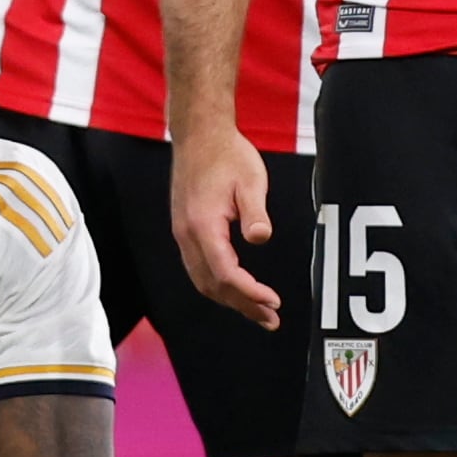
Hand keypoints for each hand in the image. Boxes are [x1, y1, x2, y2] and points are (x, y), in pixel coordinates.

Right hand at [169, 124, 281, 328]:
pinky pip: (200, 270)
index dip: (249, 292)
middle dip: (242, 305)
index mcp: (203, 225)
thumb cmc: (228, 155)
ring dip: (230, 300)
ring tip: (258, 312)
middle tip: (271, 319)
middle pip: (212, 285)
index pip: (225, 273)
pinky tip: (237, 290)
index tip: (273, 302)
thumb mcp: (251, 179)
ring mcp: (183, 235)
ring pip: (203, 281)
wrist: (199, 137)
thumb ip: (255, 212)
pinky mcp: (185, 232)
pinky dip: (219, 286)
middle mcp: (187, 236)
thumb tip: (261, 238)